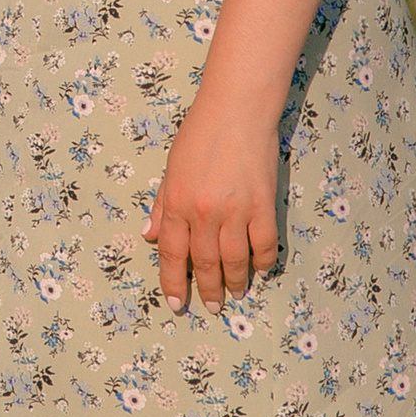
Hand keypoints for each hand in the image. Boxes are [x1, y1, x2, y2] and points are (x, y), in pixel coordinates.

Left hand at [145, 96, 278, 310]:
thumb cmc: (200, 133)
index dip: (173, 282)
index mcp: (177, 203)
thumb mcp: (171, 168)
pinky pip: (264, 244)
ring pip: (235, 260)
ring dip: (235, 282)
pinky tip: (260, 268)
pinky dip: (263, 261)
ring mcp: (235, 211)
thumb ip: (162, 205)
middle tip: (211, 306)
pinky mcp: (263, 205)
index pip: (172, 254)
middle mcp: (204, 212)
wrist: (236, 110)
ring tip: (235, 293)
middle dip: (207, 289)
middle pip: (205, 262)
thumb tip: (151, 236)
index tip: (176, 303)